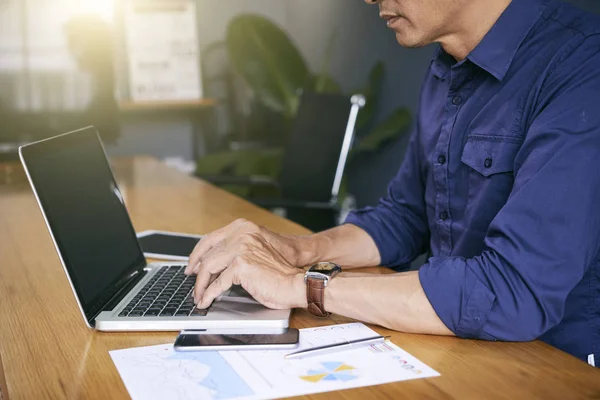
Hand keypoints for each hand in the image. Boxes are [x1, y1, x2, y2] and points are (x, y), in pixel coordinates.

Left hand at [190, 231, 305, 309]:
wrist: (295, 282)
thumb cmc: (278, 273)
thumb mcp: (255, 254)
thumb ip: (236, 252)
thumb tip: (211, 264)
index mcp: (245, 229)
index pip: (211, 238)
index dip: (198, 253)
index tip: (192, 265)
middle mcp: (242, 235)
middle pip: (208, 253)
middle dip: (196, 271)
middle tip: (192, 283)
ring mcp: (241, 249)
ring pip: (209, 268)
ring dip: (200, 285)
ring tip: (198, 295)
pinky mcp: (241, 266)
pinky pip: (217, 283)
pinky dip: (208, 294)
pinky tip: (206, 300)